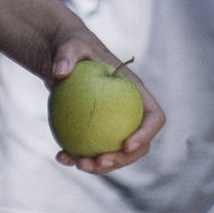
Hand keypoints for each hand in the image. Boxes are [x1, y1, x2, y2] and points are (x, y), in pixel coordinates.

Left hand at [45, 32, 163, 173]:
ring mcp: (115, 125)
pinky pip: (93, 151)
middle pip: (140, 145)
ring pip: (117, 155)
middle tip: (99, 162)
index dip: (147, 134)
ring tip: (77, 164)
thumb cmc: (73, 48)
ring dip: (101, 166)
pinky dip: (78, 158)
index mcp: (136, 93)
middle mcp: (130, 113)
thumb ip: (67, 55)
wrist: (62, 58)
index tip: (125, 145)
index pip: (154, 117)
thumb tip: (59, 72)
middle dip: (123, 160)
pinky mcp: (96, 133)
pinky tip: (60, 157)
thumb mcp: (70, 45)